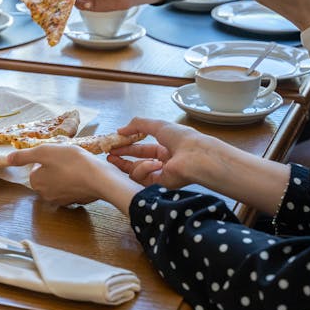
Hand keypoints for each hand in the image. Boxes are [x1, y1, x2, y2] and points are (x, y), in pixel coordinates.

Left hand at [8, 144, 140, 213]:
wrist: (99, 178)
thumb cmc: (71, 162)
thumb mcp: (44, 152)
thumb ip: (23, 155)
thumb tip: (7, 159)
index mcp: (36, 183)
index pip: (36, 169)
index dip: (46, 159)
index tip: (57, 155)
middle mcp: (46, 195)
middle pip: (47, 176)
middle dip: (56, 166)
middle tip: (67, 159)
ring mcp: (62, 200)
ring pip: (60, 182)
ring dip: (67, 174)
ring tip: (77, 165)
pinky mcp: (77, 201)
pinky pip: (73, 188)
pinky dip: (77, 181)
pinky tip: (84, 174)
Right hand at [112, 118, 289, 214]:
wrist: (202, 160)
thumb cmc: (187, 140)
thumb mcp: (160, 126)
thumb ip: (139, 124)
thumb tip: (121, 128)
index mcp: (167, 145)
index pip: (143, 145)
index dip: (128, 144)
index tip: (113, 143)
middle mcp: (165, 160)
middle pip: (138, 159)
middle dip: (121, 157)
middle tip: (107, 154)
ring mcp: (163, 174)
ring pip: (137, 171)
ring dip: (127, 164)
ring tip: (115, 158)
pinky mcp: (162, 186)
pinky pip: (143, 179)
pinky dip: (142, 170)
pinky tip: (149, 164)